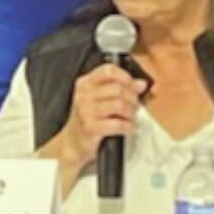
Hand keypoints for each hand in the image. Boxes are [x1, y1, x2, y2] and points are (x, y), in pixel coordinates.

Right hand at [39, 64, 145, 194]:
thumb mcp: (99, 99)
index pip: (108, 70)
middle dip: (132, 98)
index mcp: (85, 84)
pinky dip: (128, 126)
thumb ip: (120, 88)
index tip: (133, 85)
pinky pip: (118, 124)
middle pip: (117, 88)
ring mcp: (86, 112)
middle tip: (134, 106)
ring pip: (119, 104)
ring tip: (130, 117)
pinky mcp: (91, 128)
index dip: (125, 76)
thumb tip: (141, 84)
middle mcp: (83, 95)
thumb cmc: (88, 119)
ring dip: (131, 112)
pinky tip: (127, 127)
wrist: (73, 143)